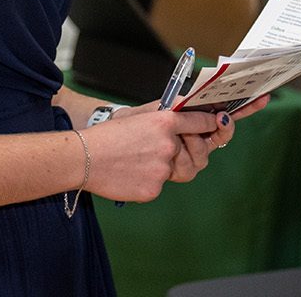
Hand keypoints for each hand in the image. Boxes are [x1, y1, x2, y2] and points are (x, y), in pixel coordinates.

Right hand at [79, 108, 218, 202]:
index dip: (211, 123)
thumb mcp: (137, 115)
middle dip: (191, 151)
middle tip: (175, 149)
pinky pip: (161, 185)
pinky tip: (131, 172)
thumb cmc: (107, 134)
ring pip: (180, 170)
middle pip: (198, 153)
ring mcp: (162, 169)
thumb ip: (165, 113)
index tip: (218, 123)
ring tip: (144, 160)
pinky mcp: (153, 189)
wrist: (83, 158)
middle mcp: (168, 145)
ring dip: (168, 166)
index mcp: (165, 121)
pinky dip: (149, 180)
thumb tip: (187, 110)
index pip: (200, 121)